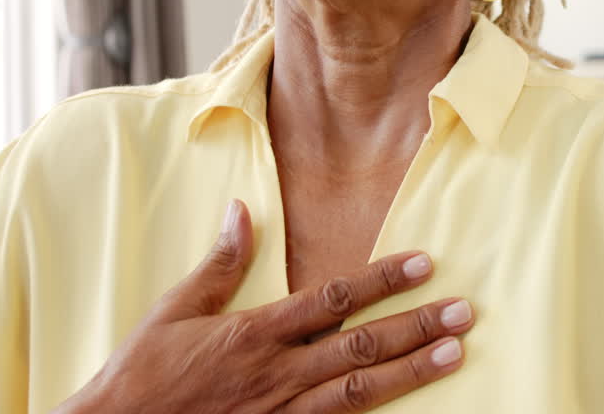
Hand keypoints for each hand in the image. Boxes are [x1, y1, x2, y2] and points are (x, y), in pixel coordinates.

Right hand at [55, 200, 472, 413]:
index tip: (423, 263)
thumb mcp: (173, 313)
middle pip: (360, 345)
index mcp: (254, 333)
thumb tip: (243, 210)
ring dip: (411, 372)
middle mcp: (276, 374)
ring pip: (360, 391)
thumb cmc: (140, 377)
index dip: (382, 279)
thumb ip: (219, 265)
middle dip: (416, 327)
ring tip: (454, 355)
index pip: (333, 299)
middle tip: (463, 313)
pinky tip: (409, 410)